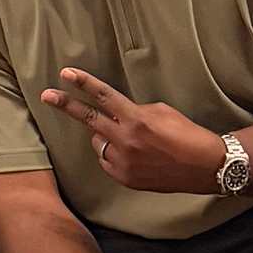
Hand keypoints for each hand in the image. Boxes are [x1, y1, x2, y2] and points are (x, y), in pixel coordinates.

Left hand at [40, 67, 225, 195]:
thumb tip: (118, 115)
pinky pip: (108, 162)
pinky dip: (114, 155)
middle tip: (47, 96)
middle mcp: (126, 140)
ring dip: (106, 137)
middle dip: (66, 105)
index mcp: (136, 119)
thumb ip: (134, 111)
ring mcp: (124, 162)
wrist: (205, 166)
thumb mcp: (162, 111)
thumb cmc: (188, 134)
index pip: (103, 96)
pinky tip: (134, 155)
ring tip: (131, 139)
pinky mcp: (126, 179)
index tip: (66, 73)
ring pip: (99, 143)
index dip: (83, 83)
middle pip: (89, 119)